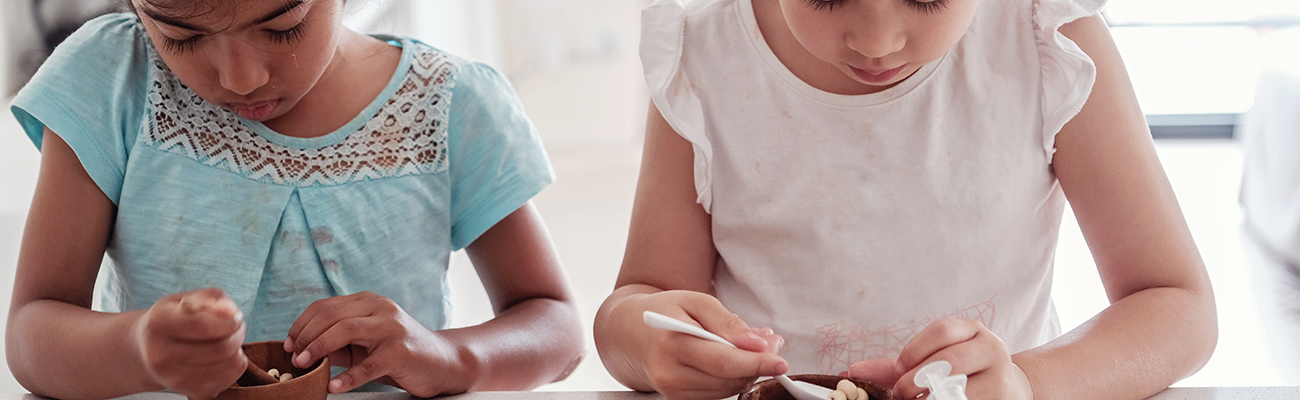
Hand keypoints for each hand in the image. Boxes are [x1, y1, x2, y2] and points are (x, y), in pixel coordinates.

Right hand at [133, 288, 246, 398]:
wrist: (147, 349)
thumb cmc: (174, 318)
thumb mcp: (188, 298)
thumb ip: (213, 299)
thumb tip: (231, 313)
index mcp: (159, 323)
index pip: (203, 326)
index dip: (229, 321)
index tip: (235, 316)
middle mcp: (161, 355)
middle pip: (220, 348)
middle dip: (238, 334)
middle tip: (236, 327)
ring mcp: (173, 378)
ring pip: (228, 365)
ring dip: (238, 349)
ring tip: (228, 340)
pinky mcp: (189, 392)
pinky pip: (229, 379)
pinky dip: (235, 365)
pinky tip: (224, 356)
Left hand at [284, 291, 459, 395]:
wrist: (443, 362)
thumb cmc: (399, 353)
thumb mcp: (365, 343)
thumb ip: (338, 343)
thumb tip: (302, 349)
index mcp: (369, 302)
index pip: (325, 306)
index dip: (301, 324)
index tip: (288, 344)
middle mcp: (381, 309)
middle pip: (332, 315)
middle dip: (306, 336)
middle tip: (293, 357)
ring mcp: (392, 329)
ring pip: (347, 330)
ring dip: (319, 348)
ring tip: (304, 365)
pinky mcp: (401, 352)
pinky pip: (369, 365)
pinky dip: (348, 377)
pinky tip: (334, 386)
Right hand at [638, 291, 786, 399]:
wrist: (632, 332)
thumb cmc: (667, 311)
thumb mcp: (696, 301)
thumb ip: (727, 322)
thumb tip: (757, 344)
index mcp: (672, 342)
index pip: (723, 360)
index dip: (756, 362)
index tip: (780, 361)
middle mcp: (668, 372)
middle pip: (727, 378)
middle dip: (756, 365)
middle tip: (772, 347)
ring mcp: (671, 390)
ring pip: (726, 389)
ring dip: (746, 372)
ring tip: (748, 349)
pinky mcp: (676, 399)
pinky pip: (716, 394)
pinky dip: (731, 379)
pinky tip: (731, 361)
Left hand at [848, 319, 1031, 399]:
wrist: (1008, 390)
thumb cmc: (961, 374)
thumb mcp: (934, 360)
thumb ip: (896, 366)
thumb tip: (853, 372)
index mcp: (972, 330)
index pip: (942, 331)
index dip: (914, 350)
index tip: (898, 369)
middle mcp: (992, 348)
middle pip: (949, 360)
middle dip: (917, 380)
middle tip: (902, 393)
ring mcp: (1000, 376)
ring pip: (959, 387)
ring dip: (931, 398)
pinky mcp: (1002, 399)